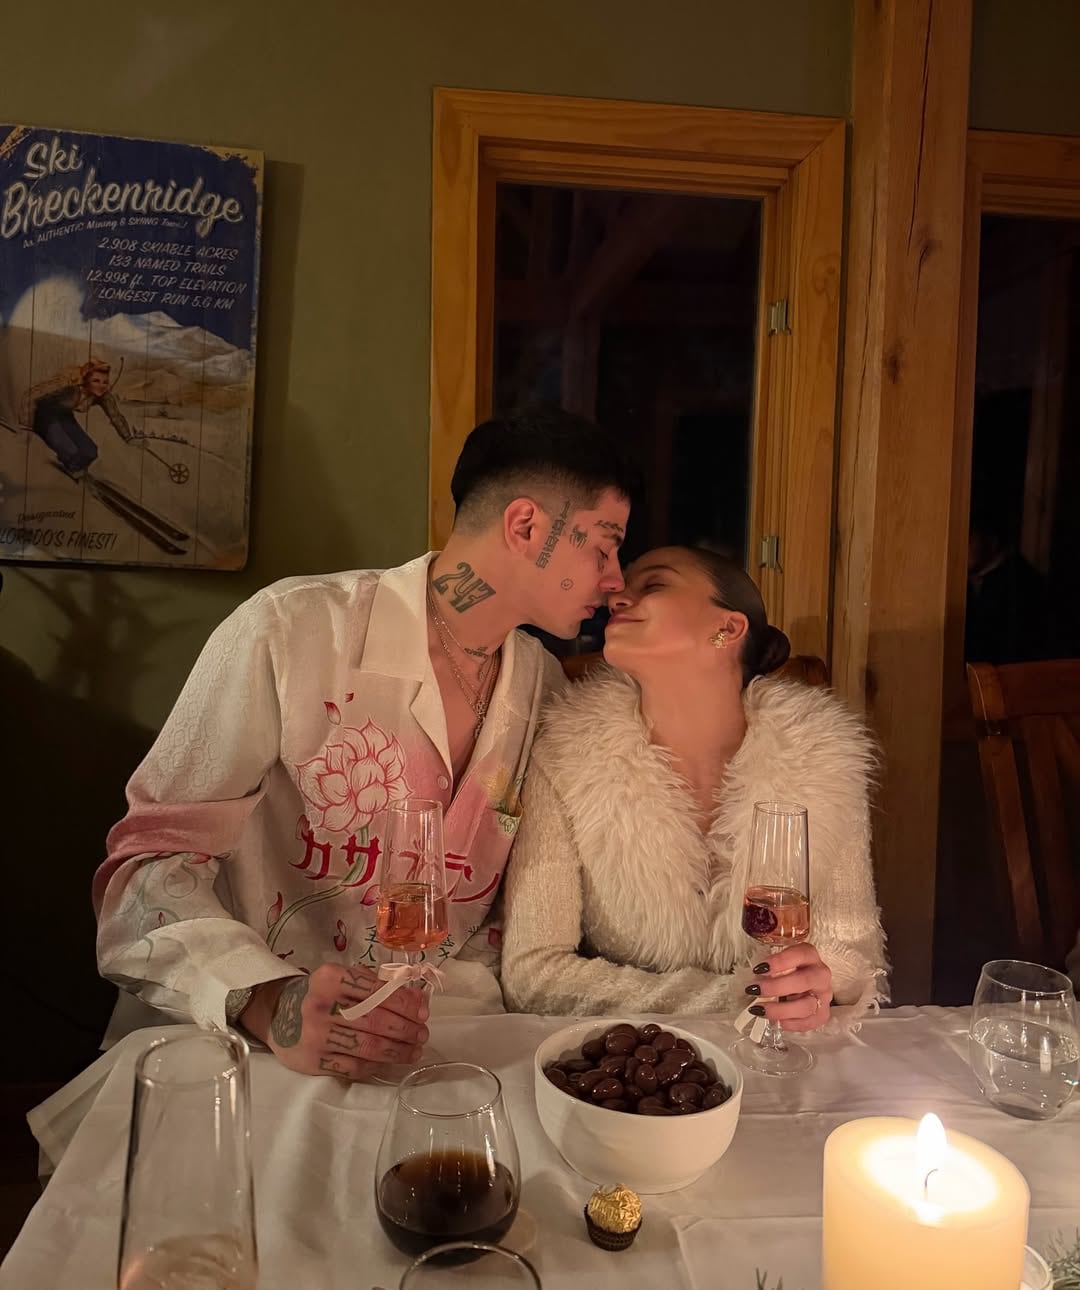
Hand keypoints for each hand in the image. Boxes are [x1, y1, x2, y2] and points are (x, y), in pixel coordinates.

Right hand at [241, 963, 428, 1078]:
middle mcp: (321, 1005)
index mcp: (330, 978)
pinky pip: (354, 1067)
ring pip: (368, 1047)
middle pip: (375, 1020)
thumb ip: (376, 985)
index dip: (404, 1003)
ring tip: (414, 1050)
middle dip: (406, 1029)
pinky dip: (377, 1065)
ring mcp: (316, 1036)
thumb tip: (417, 1000)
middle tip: (422, 1033)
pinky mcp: (313, 1061)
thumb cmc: (321, 993)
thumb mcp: (342, 978)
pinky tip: (389, 1062)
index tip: (423, 1011)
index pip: (376, 990)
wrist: (277, 1013)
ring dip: (397, 1050)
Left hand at [745, 943, 832, 1032]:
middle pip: (804, 981)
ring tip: (760, 1009)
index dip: (779, 961)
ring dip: (780, 1010)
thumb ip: (770, 967)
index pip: (799, 955)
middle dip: (776, 987)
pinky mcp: (822, 1014)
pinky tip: (776, 1021)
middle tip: (755, 990)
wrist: (804, 986)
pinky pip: (808, 1022)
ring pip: (806, 1005)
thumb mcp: (779, 963)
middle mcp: (820, 975)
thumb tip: (753, 981)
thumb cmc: (788, 971)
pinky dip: (790, 1023)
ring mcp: (823, 995)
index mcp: (810, 956)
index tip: (759, 968)